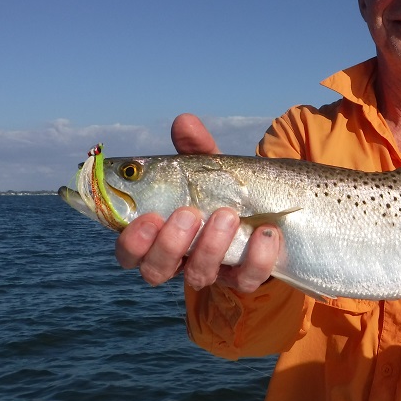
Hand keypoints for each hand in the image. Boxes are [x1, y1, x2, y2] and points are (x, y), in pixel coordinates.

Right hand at [114, 113, 280, 291]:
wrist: (271, 211)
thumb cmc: (225, 189)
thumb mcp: (210, 167)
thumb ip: (195, 148)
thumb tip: (184, 121)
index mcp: (159, 233)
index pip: (129, 250)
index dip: (131, 241)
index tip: (147, 217)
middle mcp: (180, 259)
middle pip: (155, 270)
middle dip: (169, 244)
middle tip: (188, 213)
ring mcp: (213, 271)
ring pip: (198, 277)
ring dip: (210, 246)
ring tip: (227, 214)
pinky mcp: (246, 278)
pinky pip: (246, 279)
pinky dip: (258, 256)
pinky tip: (266, 231)